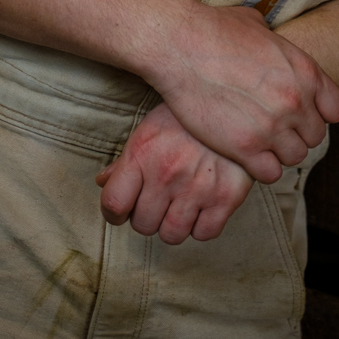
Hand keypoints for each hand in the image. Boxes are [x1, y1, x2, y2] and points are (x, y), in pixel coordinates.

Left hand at [97, 103, 253, 243]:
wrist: (235, 103)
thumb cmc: (186, 117)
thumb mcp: (150, 129)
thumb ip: (126, 160)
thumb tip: (103, 182)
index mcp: (143, 154)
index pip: (114, 205)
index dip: (115, 213)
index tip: (123, 210)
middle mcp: (167, 173)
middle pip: (143, 225)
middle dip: (149, 216)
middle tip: (160, 199)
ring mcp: (197, 187)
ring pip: (172, 235)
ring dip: (174, 224)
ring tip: (182, 202)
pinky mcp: (226, 197)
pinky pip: (204, 234)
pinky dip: (203, 225)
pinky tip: (204, 204)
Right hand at [145, 4, 338, 183]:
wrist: (181, 45)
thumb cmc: (215, 28)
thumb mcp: (258, 26)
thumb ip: (277, 45)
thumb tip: (273, 43)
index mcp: (304, 71)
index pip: (335, 108)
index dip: (318, 112)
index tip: (301, 112)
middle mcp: (295, 101)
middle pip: (315, 136)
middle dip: (297, 133)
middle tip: (274, 127)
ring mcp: (272, 127)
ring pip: (294, 157)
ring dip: (279, 151)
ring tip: (259, 140)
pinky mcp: (245, 147)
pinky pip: (270, 173)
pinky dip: (260, 167)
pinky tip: (246, 152)